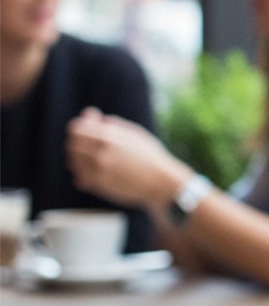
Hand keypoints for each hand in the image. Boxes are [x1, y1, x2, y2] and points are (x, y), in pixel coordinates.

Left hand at [66, 108, 188, 210]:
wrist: (160, 183)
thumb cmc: (151, 157)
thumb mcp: (135, 134)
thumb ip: (114, 125)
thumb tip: (97, 119)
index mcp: (109, 137)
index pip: (76, 129)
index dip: (79, 127)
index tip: (86, 129)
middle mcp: (100, 153)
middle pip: (72, 145)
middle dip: (76, 143)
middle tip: (86, 144)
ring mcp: (98, 171)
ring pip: (73, 162)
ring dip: (79, 159)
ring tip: (91, 159)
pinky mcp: (99, 186)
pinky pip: (79, 178)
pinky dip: (83, 174)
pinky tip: (94, 172)